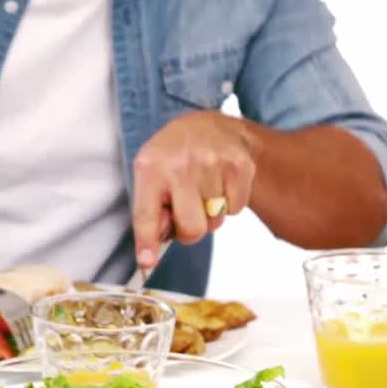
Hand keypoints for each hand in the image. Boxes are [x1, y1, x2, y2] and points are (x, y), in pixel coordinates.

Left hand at [132, 110, 255, 268]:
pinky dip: (229, 203)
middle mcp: (180, 164)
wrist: (208, 125)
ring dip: (209, 213)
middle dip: (189, 230)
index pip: (147, 215)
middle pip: (191, 228)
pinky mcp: (240, 165)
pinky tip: (219, 183)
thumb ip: (149, 211)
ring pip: (215, 221)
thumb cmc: (173, 156)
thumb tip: (152, 253)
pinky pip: (235, 209)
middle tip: (187, 211)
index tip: (148, 262)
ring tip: (202, 189)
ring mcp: (212, 163)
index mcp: (150, 168)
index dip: (148, 243)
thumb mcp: (149, 175)